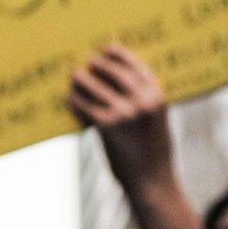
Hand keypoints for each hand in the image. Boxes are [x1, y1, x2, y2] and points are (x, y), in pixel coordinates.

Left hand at [69, 44, 173, 189]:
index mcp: (158, 98)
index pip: (138, 67)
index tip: (108, 47)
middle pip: (115, 73)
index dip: (121, 55)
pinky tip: (69, 98)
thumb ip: (144, 102)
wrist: (151, 181)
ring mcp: (124, 114)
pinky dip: (74, 101)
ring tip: (74, 75)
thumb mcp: (157, 121)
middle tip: (88, 61)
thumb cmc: (153, 152)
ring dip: (82, 79)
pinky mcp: (106, 127)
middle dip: (99, 64)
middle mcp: (143, 102)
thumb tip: (118, 84)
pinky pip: (84, 106)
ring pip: (96, 87)